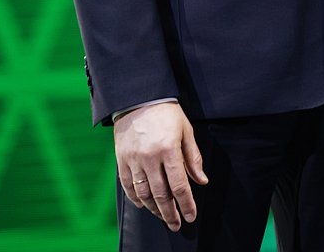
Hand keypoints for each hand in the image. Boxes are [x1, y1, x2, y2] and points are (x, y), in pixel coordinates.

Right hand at [114, 102, 207, 230]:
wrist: (138, 97)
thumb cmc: (166, 112)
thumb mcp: (185, 130)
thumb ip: (193, 157)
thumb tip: (201, 181)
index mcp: (169, 149)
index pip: (179, 185)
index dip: (186, 204)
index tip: (191, 216)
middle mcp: (150, 158)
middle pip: (161, 194)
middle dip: (170, 213)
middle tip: (177, 224)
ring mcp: (134, 160)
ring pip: (144, 193)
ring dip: (154, 209)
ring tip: (163, 216)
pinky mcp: (122, 159)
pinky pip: (127, 186)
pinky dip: (136, 198)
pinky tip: (143, 205)